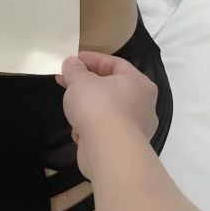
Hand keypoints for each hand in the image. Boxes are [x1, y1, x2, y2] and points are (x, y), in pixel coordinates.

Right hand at [56, 51, 158, 180]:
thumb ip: (74, 69)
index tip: (73, 60)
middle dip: (86, 84)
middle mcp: (143, 104)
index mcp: (139, 83)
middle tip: (67, 81)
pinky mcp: (124, 147)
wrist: (108, 151)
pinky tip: (79, 131)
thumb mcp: (80, 81)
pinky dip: (92, 128)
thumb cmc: (98, 107)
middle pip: (111, 87)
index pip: (116, 63)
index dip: (92, 59)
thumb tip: (72, 63)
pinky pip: (105, 130)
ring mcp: (136, 128)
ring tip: (71, 107)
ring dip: (88, 108)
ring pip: (107, 110)